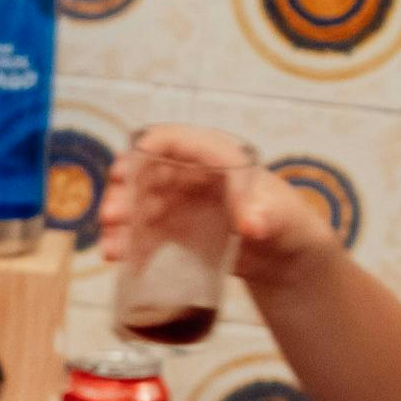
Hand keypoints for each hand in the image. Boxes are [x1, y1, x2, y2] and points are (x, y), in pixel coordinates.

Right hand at [98, 133, 327, 288]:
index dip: (147, 149)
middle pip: (149, 174)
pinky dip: (130, 245)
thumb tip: (252, 224)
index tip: (125, 168)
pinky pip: (146, 233)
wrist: (286, 259)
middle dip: (125, 193)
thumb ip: (267, 216)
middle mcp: (193, 176)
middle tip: (111, 217)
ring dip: (121, 224)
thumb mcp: (283, 218)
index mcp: (218, 158)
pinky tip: (119, 259)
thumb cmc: (289, 225)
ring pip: (141, 205)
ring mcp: (181, 203)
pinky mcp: (176, 231)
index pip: (177, 141)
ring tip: (112, 249)